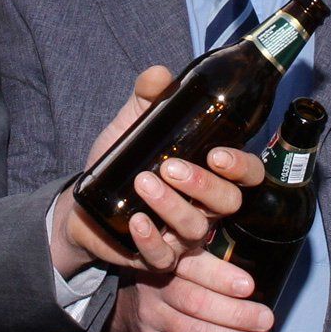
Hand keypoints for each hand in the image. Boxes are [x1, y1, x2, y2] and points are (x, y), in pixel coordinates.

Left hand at [50, 66, 264, 276]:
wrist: (84, 202)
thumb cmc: (120, 162)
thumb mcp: (132, 125)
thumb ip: (148, 98)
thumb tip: (159, 74)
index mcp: (209, 174)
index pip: (246, 175)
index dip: (240, 166)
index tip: (216, 154)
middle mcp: (204, 207)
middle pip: (228, 203)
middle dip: (203, 184)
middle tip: (170, 167)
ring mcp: (182, 235)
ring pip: (195, 228)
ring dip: (171, 205)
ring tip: (143, 182)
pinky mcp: (156, 256)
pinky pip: (163, 257)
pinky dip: (150, 239)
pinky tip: (137, 221)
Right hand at [107, 250, 273, 331]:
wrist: (131, 298)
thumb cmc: (174, 272)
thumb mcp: (186, 251)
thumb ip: (214, 255)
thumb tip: (260, 262)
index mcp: (169, 258)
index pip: (195, 267)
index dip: (222, 278)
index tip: (249, 287)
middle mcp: (156, 286)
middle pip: (198, 304)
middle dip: (238, 315)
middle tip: (266, 320)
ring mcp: (152, 317)